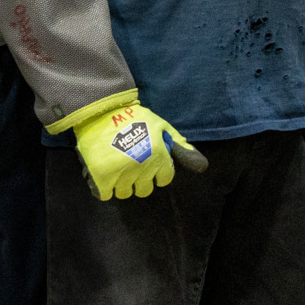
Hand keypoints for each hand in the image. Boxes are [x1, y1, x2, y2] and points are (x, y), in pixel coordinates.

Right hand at [59, 95, 208, 201]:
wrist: (102, 108)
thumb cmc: (135, 117)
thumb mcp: (162, 127)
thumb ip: (180, 146)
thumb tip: (202, 166)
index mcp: (159, 156)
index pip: (165, 179)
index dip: (158, 173)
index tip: (149, 166)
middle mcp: (143, 167)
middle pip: (145, 190)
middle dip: (140, 181)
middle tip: (132, 167)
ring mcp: (122, 173)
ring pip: (125, 193)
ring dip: (122, 185)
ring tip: (117, 170)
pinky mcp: (101, 176)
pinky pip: (106, 195)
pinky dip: (105, 189)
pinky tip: (105, 176)